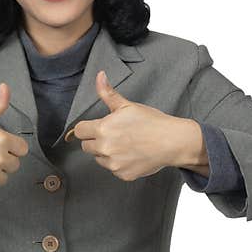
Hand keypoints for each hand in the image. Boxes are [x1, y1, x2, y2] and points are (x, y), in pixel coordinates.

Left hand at [66, 70, 190, 180]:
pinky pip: (113, 169)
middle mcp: (105, 148)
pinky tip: (132, 154)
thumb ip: (108, 93)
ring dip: (106, 153)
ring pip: (99, 158)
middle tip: (114, 134)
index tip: (96, 127)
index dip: (87, 128)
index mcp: (103, 129)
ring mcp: (114, 164)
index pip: (79, 131)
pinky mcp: (123, 174)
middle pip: (86, 146)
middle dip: (96, 140)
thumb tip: (99, 76)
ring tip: (125, 144)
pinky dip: (119, 163)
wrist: (172, 141)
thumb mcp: (127, 105)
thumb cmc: (151, 122)